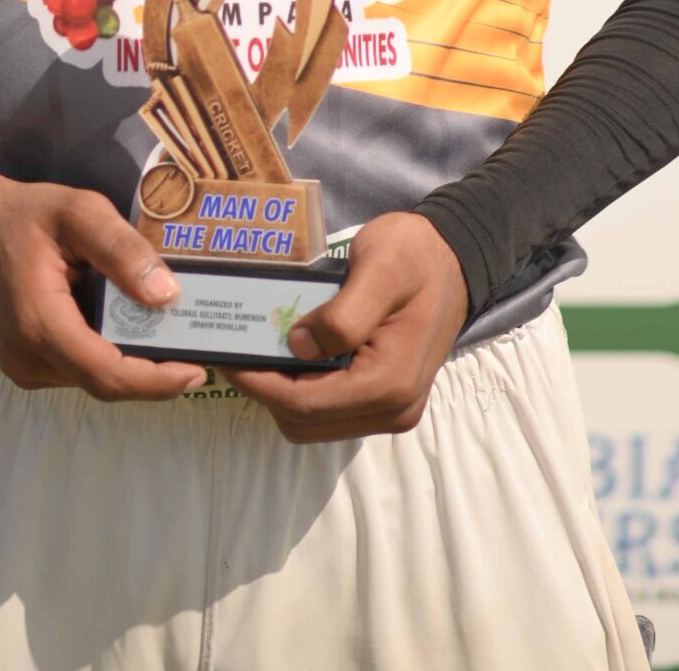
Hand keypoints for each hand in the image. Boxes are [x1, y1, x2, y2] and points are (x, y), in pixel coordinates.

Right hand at [0, 152, 204, 403]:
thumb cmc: (18, 216)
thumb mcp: (76, 212)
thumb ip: (122, 250)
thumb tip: (168, 295)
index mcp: (39, 324)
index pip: (109, 375)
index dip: (158, 380)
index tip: (199, 369)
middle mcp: (27, 358)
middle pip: (106, 382)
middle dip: (154, 370)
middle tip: (197, 346)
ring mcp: (22, 366)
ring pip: (92, 378)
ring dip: (129, 360)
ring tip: (167, 329)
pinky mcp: (23, 363)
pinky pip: (76, 367)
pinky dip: (105, 351)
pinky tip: (125, 322)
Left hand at [224, 212, 469, 442]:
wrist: (455, 258)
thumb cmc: (415, 255)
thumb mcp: (378, 267)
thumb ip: (342, 314)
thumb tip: (297, 347)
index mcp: (389, 383)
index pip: (305, 403)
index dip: (258, 384)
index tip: (224, 356)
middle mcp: (393, 409)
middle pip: (305, 422)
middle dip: (264, 391)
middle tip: (236, 351)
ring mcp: (391, 410)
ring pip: (314, 423)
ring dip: (281, 394)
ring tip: (257, 353)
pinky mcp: (387, 401)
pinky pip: (331, 411)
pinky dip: (302, 392)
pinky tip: (288, 357)